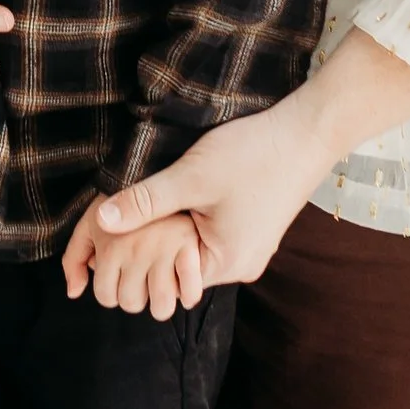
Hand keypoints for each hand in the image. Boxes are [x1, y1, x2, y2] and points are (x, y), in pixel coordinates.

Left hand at [63, 36, 409, 298]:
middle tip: (139, 204)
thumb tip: (101, 222)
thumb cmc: (253, 155)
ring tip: (165, 194)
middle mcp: (240, 267)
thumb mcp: (191, 177)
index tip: (126, 222)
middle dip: (156, 237)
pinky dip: (194, 219)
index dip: (140, 250)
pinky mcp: (253, 231)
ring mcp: (249, 250)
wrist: (308, 132)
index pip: (164, 275)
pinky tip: (188, 192)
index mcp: (224, 265)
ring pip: (194, 247)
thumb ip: (145, 201)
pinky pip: (212, 237)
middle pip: (178, 265)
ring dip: (175, 225)